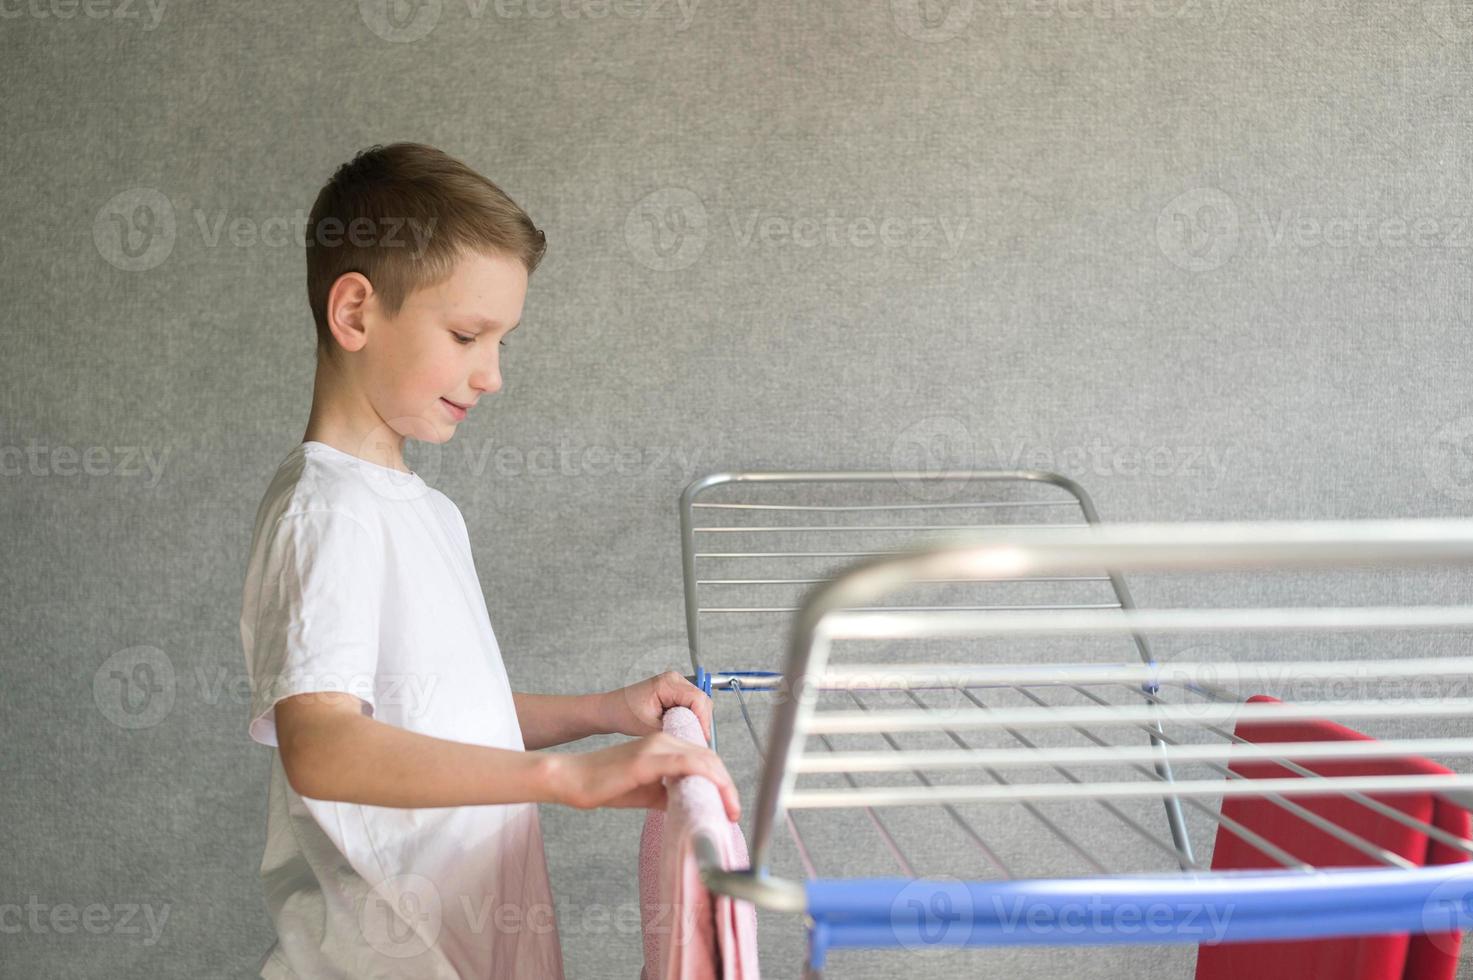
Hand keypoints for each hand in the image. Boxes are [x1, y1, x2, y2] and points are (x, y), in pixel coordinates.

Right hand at [550, 733, 741, 821]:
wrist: (572, 778)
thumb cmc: (604, 785)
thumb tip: (693, 805)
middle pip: (709, 757)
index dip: (722, 780)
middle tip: (734, 811)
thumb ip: (670, 793)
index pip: (704, 758)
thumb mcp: (646, 792)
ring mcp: (656, 746)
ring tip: (730, 809)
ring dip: (723, 784)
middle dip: (728, 784)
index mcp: (664, 744)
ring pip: (704, 759)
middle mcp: (664, 739)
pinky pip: (687, 764)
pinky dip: (707, 778)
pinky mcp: (648, 758)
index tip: (729, 805)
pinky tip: (715, 794)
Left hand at [597, 670, 714, 743]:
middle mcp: (674, 679)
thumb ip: (674, 730)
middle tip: (698, 739)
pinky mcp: (674, 691)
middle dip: (702, 720)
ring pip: (699, 702)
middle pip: (702, 700)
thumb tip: (693, 738)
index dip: (703, 720)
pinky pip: (691, 704)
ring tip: (690, 735)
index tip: (702, 737)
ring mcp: (675, 683)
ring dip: (697, 719)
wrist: (611, 709)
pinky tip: (684, 728)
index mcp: (667, 683)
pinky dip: (691, 717)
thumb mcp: (649, 726)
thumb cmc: (623, 713)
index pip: (697, 699)